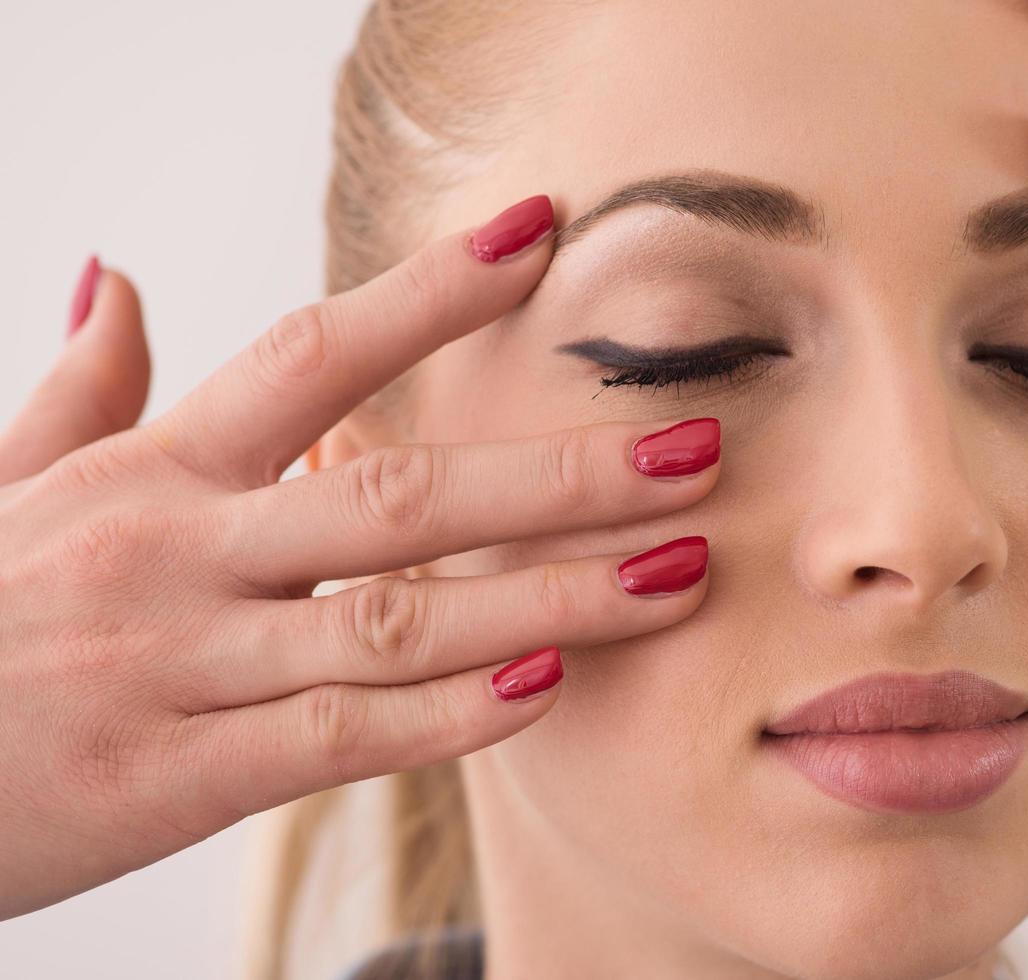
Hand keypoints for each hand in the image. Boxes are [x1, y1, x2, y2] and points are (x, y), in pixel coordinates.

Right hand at [0, 195, 718, 919]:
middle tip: (694, 448)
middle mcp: (177, 551)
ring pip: (395, 615)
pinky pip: (339, 734)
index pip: (311, 351)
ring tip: (677, 571)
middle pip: (398, 489)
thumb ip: (80, 391)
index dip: (433, 290)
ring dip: (548, 590)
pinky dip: (449, 711)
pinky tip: (549, 682)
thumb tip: (122, 276)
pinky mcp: (172, 777)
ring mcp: (178, 663)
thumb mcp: (3, 490)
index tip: (544, 233)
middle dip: (557, 469)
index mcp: (150, 473)